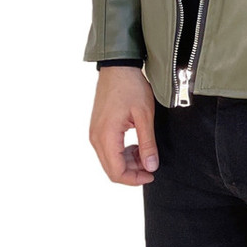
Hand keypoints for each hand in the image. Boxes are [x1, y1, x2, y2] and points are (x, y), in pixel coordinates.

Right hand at [89, 67, 158, 184]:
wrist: (118, 67)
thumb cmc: (131, 87)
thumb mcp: (144, 115)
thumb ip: (147, 143)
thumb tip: (151, 166)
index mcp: (106, 136)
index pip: (116, 172)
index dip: (134, 179)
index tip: (151, 174)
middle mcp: (96, 138)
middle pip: (112, 169)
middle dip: (132, 172)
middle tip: (151, 164)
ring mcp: (95, 133)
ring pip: (110, 160)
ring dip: (128, 162)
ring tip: (146, 152)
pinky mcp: (98, 128)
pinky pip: (108, 149)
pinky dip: (122, 152)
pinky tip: (136, 145)